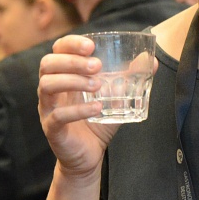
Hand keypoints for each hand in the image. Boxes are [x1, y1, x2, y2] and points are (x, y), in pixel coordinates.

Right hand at [38, 35, 120, 181]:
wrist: (89, 156)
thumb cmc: (97, 122)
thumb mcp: (116, 97)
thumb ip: (129, 78)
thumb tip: (151, 60)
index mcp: (62, 75)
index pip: (57, 50)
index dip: (71, 44)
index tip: (91, 46)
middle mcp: (50, 89)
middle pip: (48, 64)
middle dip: (72, 61)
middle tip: (97, 65)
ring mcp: (47, 108)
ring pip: (47, 86)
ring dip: (73, 81)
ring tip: (97, 86)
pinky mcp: (51, 128)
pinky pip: (58, 116)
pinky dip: (78, 110)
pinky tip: (97, 109)